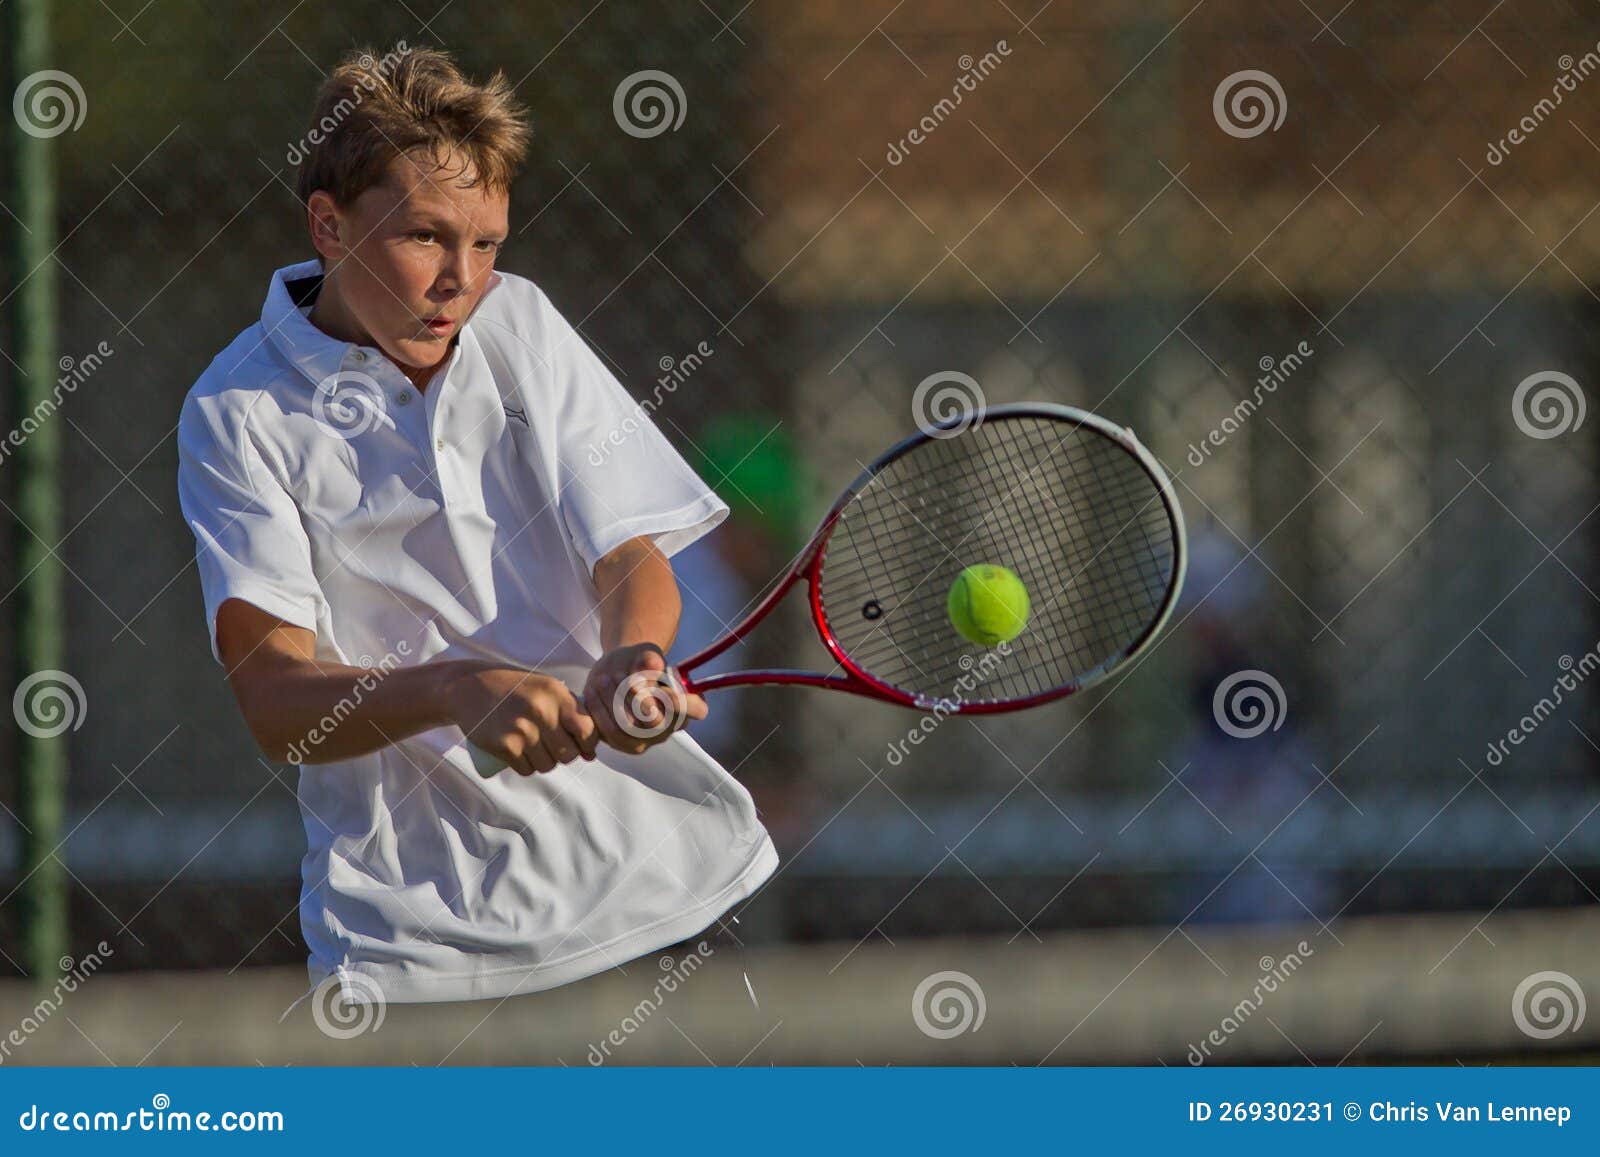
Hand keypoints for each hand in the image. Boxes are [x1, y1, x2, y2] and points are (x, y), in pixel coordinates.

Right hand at [443, 665, 597, 775]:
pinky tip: (521, 755)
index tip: (580, 744)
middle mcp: (541, 711)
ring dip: (545, 763)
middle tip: (554, 748)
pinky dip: (526, 767)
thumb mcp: (546, 690)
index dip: (588, 743)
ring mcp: (522, 730)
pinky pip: (526, 769)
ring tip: (536, 750)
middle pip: (568, 753)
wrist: (469, 686)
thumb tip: (592, 755)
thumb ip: (571, 714)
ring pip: (548, 765)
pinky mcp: (504, 745)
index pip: (587, 730)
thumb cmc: (515, 689)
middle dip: (565, 756)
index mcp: (556, 694)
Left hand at [583, 643, 706, 754]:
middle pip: (655, 723)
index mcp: (685, 705)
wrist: (617, 672)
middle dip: (636, 699)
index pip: (697, 710)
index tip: (664, 687)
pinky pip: (609, 732)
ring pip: (628, 729)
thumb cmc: (639, 662)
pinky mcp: (621, 743)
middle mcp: (668, 728)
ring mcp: (645, 739)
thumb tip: (652, 665)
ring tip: (604, 679)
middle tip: (621, 676)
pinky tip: (593, 691)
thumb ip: (649, 658)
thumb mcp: (645, 652)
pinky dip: (599, 710)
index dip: (683, 703)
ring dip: (612, 702)